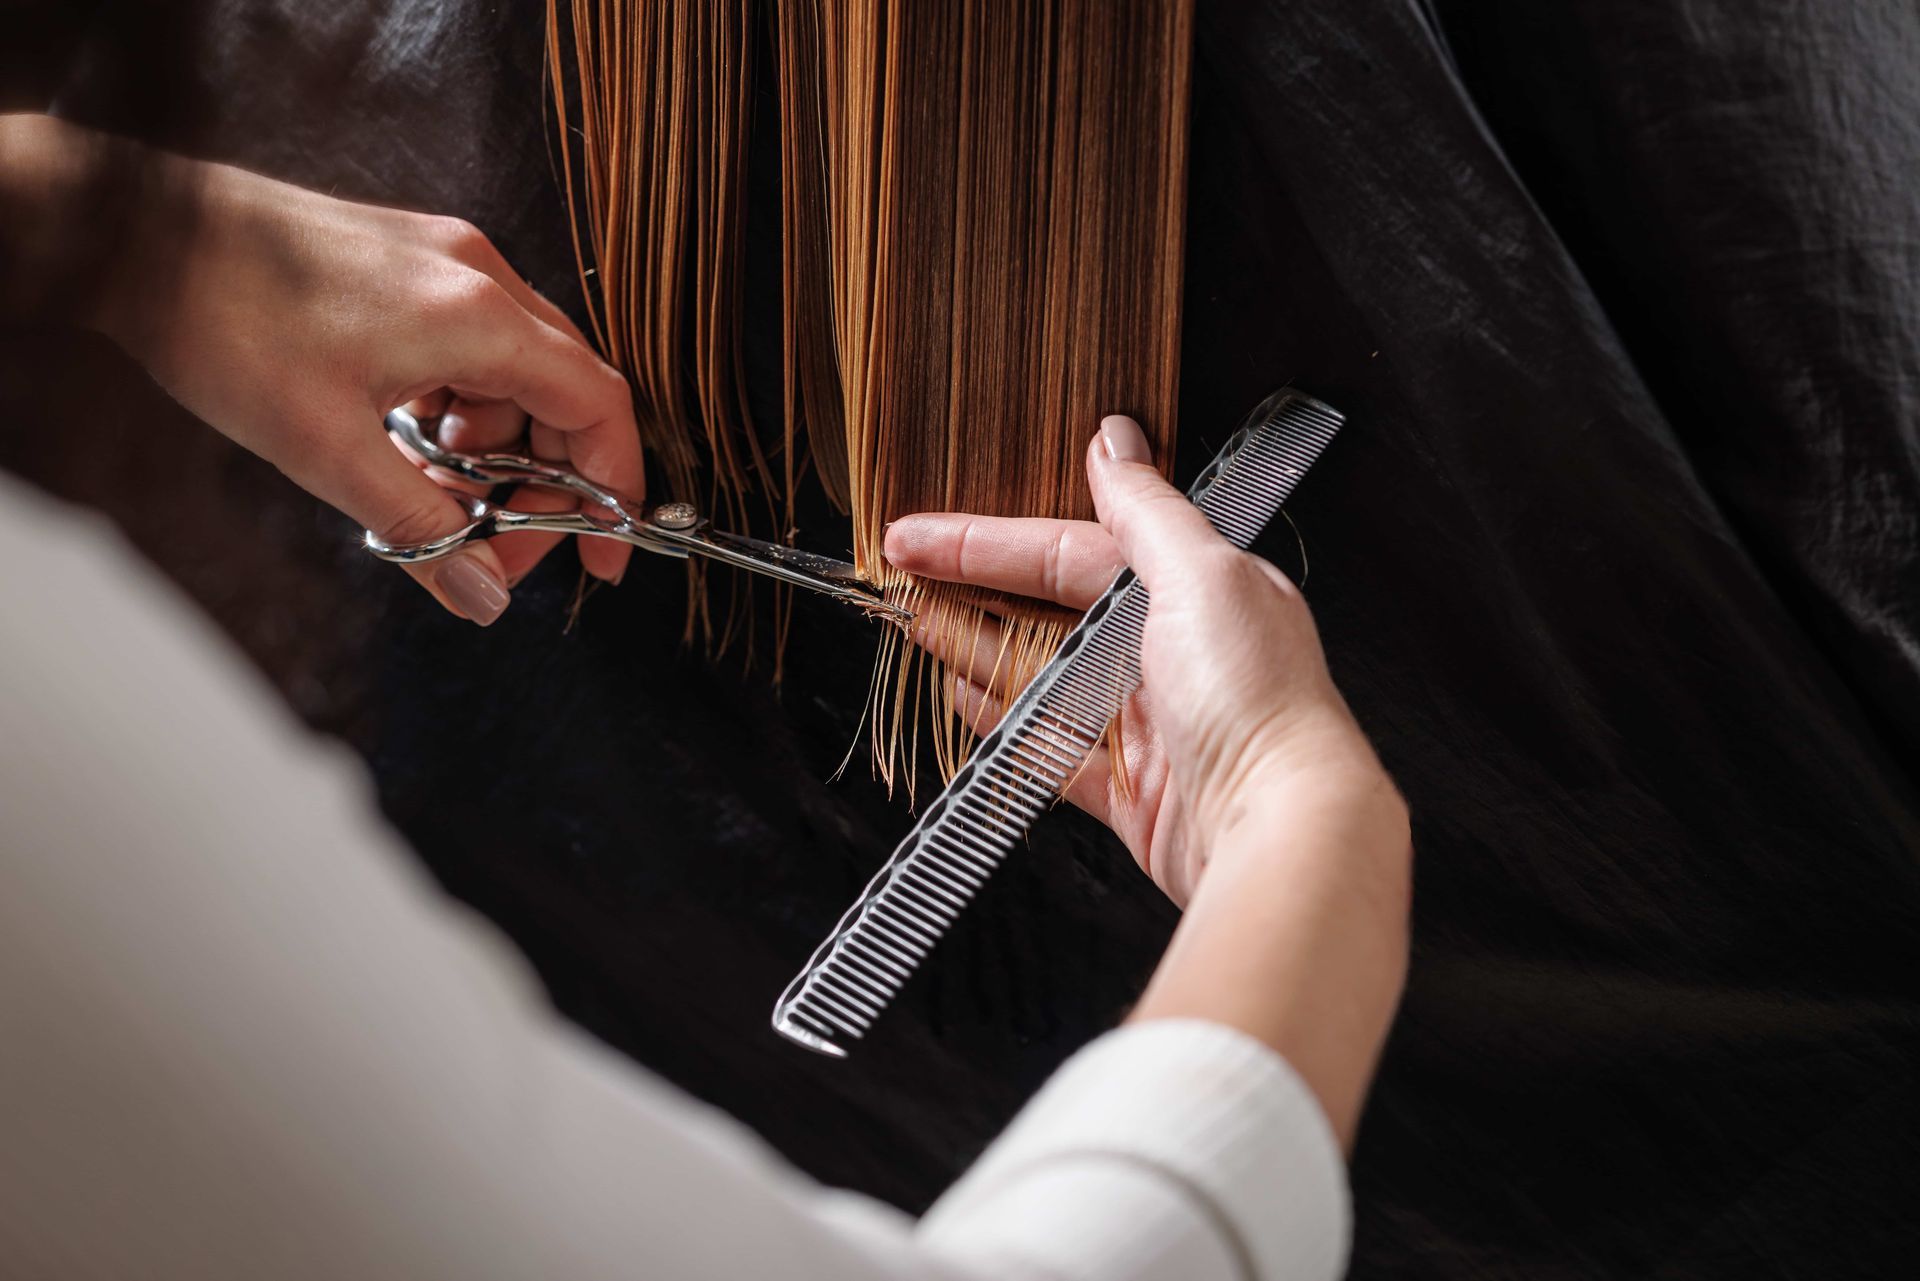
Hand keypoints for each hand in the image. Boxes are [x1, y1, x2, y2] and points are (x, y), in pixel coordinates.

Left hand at [65, 118, 641, 623]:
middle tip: (498, 545)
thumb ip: (423, 529)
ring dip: (495, 450)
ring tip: (434, 497)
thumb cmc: (222, 319)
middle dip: (546, 482)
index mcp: (478, 315)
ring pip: (517, 375)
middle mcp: (478, 275)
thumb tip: (486, 597)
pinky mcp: (410, 263)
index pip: (598, 406)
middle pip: (565, 393)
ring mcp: (445, 262)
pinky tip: (409, 444)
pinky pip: (472, 348)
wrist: (138, 232)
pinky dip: (460, 409)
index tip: (602, 554)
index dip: (614, 488)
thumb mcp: (327, 451)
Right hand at [885, 415, 1389, 905]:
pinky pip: (1051, 749)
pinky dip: (1004, 725)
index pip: (1071, 550)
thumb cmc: (1257, 699)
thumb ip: (1147, 509)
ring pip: (1044, 677)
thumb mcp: (1203, 574)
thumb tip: (1114, 438)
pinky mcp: (1133, 791)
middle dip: (973, 591)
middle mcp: (1175, 653)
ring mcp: (1151, 725)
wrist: (1281, 830)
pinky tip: (963, 700)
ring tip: (913, 626)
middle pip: (1051, 610)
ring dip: (976, 649)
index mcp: (1197, 590)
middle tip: (899, 577)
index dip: (989, 540)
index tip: (918, 535)